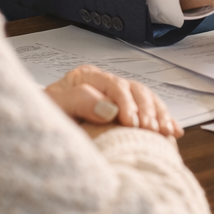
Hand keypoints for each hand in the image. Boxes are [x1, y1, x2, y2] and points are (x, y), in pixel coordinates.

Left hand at [45, 64, 182, 138]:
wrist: (40, 135)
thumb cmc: (46, 119)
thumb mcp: (55, 108)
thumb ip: (78, 102)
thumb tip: (109, 108)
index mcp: (87, 77)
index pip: (114, 85)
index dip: (126, 102)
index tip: (131, 122)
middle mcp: (106, 85)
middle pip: (135, 90)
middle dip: (146, 110)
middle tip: (149, 129)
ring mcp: (118, 98)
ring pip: (147, 99)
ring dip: (159, 115)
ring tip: (163, 132)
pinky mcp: (127, 114)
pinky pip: (150, 112)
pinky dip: (163, 121)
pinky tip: (172, 131)